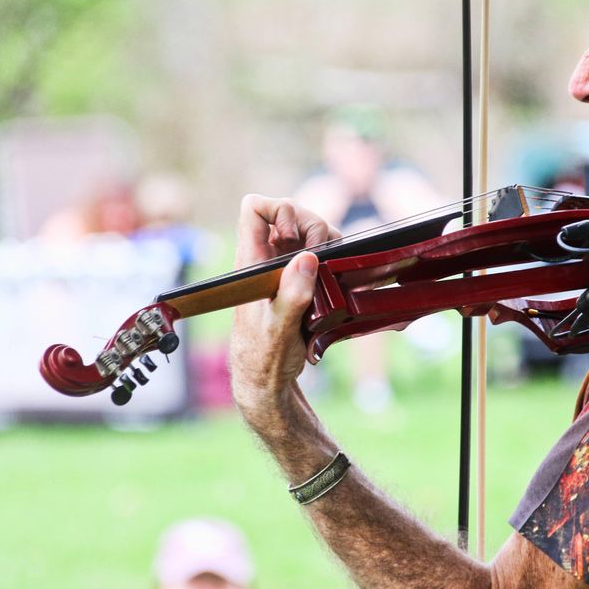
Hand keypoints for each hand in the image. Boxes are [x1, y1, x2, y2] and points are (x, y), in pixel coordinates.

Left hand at [229, 196, 339, 417]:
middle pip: (291, 212)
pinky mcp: (301, 279)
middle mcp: (268, 257)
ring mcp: (285, 266)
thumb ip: (291, 296)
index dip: (279, 210)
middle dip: (313, 226)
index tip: (294, 235)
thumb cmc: (265, 357)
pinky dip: (335, 257)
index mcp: (252, 262)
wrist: (268, 380)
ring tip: (331, 272)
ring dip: (328, 243)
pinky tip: (337, 281)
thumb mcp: (278, 330)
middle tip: (321, 259)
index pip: (254, 208)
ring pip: (310, 230)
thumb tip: (307, 259)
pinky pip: (321, 252)